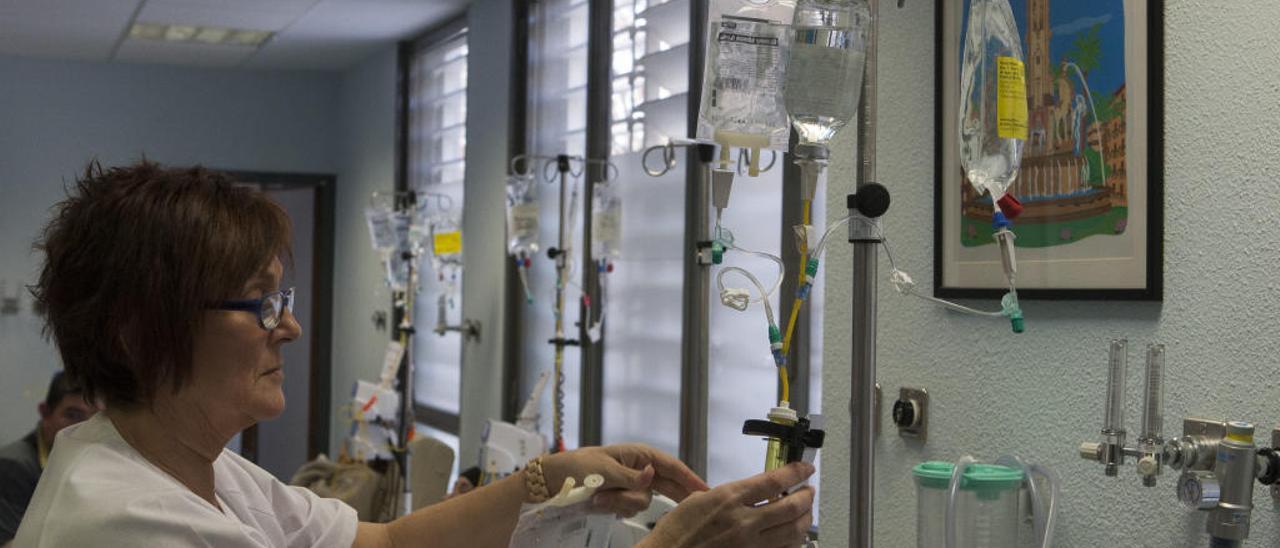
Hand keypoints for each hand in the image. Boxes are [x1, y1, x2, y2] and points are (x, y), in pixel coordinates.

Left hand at [539, 444, 708, 516]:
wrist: (551, 482)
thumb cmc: (576, 467)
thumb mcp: (604, 470)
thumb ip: (631, 477)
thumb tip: (652, 475)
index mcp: (637, 454)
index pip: (670, 466)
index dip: (690, 478)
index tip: (707, 489)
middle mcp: (638, 469)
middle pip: (666, 485)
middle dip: (668, 496)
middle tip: (693, 507)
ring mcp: (629, 485)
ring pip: (643, 502)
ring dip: (621, 502)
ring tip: (599, 497)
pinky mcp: (620, 499)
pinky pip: (629, 509)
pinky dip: (614, 508)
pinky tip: (600, 502)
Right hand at [639, 462, 815, 547]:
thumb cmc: (677, 532)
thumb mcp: (699, 499)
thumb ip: (729, 494)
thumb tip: (751, 492)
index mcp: (729, 498)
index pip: (774, 481)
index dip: (796, 472)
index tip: (804, 469)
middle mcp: (743, 521)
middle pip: (791, 506)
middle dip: (807, 496)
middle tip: (809, 491)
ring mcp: (749, 544)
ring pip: (793, 531)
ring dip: (804, 519)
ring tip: (805, 512)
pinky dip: (792, 541)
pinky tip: (792, 535)